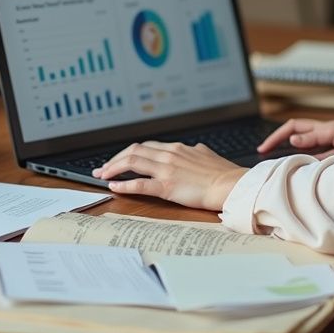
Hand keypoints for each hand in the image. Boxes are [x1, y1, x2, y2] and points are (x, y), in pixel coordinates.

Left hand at [92, 142, 246, 210]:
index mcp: (177, 148)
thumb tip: (194, 149)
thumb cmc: (222, 173)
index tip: (119, 160)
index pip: (145, 146)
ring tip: (102, 175)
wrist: (230, 185)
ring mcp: (166, 169)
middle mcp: (168, 154)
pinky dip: (123, 184)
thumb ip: (196, 151)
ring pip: (132, 162)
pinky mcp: (167, 186)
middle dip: (114, 158)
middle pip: (133, 150)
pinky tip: (114, 186)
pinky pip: (139, 184)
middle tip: (103, 167)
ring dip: (113, 168)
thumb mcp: (206, 154)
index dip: (128, 153)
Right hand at [258, 118, 333, 157]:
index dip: (278, 138)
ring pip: (304, 136)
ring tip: (275, 158)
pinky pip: (314, 145)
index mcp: (329, 129)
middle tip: (262, 151)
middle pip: (296, 128)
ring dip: (289, 144)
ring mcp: (333, 135)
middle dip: (278, 137)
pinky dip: (302, 151)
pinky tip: (298, 163)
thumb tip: (293, 142)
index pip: (295, 128)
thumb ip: (319, 150)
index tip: (264, 150)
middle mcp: (329, 129)